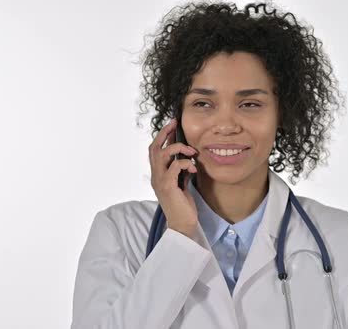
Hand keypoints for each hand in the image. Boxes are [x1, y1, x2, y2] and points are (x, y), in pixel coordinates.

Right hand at [148, 118, 198, 237]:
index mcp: (158, 174)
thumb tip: (187, 157)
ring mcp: (160, 181)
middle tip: (175, 124)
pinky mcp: (168, 187)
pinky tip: (193, 168)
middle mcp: (155, 176)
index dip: (162, 136)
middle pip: (154, 148)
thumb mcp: (182, 183)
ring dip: (178, 149)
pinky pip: (174, 168)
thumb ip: (180, 170)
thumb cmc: (183, 205)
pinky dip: (185, 163)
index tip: (172, 124)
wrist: (182, 224)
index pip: (155, 150)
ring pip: (162, 155)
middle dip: (164, 134)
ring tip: (192, 152)